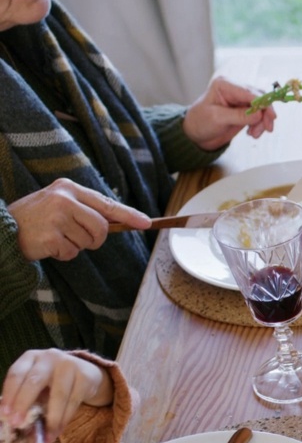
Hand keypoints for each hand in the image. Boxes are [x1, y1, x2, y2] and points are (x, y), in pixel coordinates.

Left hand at [1, 349, 112, 442]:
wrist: (86, 373)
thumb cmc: (52, 382)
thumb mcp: (35, 384)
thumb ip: (22, 397)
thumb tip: (7, 421)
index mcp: (31, 358)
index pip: (16, 374)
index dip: (10, 394)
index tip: (5, 414)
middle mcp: (50, 357)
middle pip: (35, 381)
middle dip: (24, 404)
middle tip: (18, 424)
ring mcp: (70, 365)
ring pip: (58, 395)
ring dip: (50, 419)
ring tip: (44, 436)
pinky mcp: (86, 377)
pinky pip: (73, 402)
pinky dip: (65, 419)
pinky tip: (58, 431)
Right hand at [8, 178, 150, 260]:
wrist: (2, 228)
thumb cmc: (34, 218)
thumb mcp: (58, 204)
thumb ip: (85, 209)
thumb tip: (119, 220)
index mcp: (68, 188)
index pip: (106, 203)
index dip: (129, 214)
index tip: (147, 222)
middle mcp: (64, 199)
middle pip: (102, 227)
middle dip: (94, 238)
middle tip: (74, 236)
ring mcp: (56, 217)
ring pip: (89, 242)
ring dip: (76, 246)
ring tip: (55, 237)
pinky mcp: (50, 236)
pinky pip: (72, 253)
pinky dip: (63, 254)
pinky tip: (47, 245)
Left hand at [183, 76, 276, 150]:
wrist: (196, 134)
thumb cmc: (200, 122)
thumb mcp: (217, 118)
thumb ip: (239, 116)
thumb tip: (259, 114)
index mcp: (224, 85)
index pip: (249, 92)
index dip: (262, 103)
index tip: (271, 116)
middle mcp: (234, 89)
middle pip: (259, 98)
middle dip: (264, 114)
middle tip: (267, 129)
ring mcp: (240, 100)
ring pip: (261, 108)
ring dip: (262, 122)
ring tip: (254, 135)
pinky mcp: (245, 110)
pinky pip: (259, 115)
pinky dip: (260, 125)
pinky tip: (252, 133)